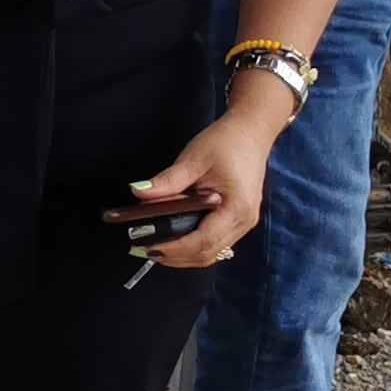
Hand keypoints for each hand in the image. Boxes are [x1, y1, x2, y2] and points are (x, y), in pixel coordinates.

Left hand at [125, 84, 292, 270]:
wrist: (251, 132)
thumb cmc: (226, 142)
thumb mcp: (193, 159)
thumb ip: (167, 181)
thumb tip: (139, 193)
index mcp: (236, 207)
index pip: (202, 241)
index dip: (173, 249)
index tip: (147, 247)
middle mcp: (244, 221)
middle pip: (207, 254)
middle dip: (174, 257)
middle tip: (143, 250)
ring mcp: (243, 223)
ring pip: (211, 253)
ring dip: (183, 256)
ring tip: (154, 247)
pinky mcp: (237, 221)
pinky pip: (215, 243)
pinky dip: (193, 246)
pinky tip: (173, 240)